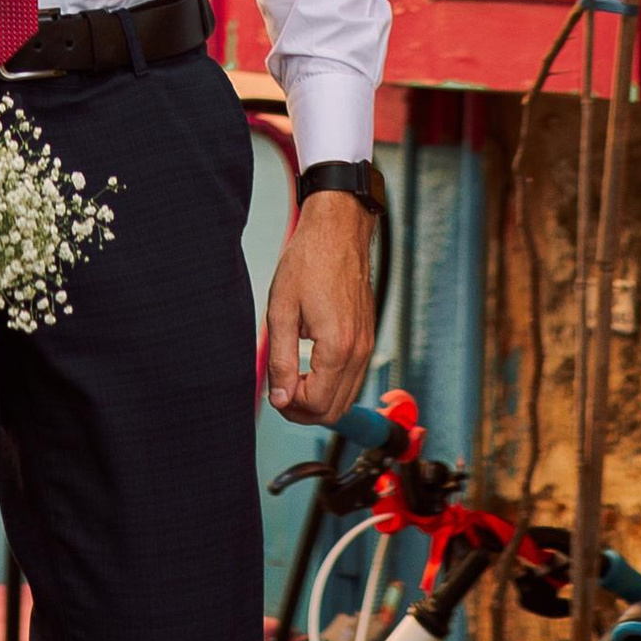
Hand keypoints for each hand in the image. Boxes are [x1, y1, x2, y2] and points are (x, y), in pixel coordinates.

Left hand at [264, 193, 378, 423]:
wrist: (338, 231)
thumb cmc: (308, 261)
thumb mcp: (282, 310)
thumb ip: (281, 360)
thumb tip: (280, 398)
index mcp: (338, 346)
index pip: (318, 405)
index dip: (291, 406)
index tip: (273, 391)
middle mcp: (358, 350)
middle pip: (336, 409)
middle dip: (305, 410)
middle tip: (279, 391)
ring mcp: (366, 344)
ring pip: (347, 397)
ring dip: (319, 399)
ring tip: (292, 380)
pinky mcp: (367, 337)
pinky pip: (353, 377)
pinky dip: (332, 384)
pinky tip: (310, 368)